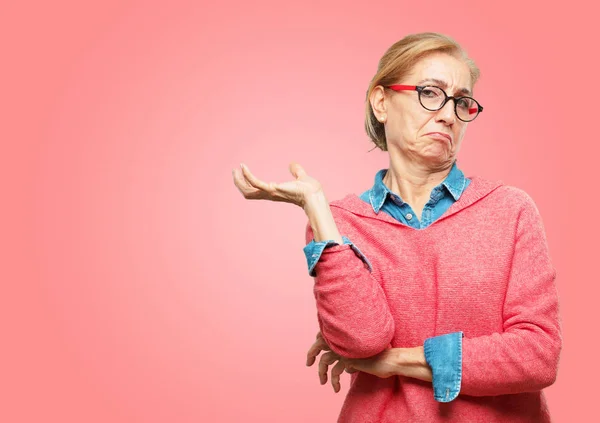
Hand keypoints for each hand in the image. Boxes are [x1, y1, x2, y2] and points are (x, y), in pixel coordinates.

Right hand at [232, 162, 323, 207]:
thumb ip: (296, 171)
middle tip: (234, 171)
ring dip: (239, 180)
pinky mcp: (272, 189)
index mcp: (274, 192)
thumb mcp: (301, 177)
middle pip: (247, 193)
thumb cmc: (310, 189)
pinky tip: (243, 167)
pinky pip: (255, 183)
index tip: (242, 173)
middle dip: (239, 183)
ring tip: (235, 170)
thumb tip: (293, 164)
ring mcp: (270, 192)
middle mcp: (270, 194)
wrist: (314, 194)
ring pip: (247, 190)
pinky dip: (247, 175)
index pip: (255, 191)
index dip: (247, 184)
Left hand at [306, 332, 431, 392]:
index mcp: (346, 336)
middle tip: (308, 363)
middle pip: (319, 344)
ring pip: (324, 360)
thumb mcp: (363, 357)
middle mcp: (343, 340)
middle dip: (311, 354)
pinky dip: (333, 381)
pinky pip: (335, 372)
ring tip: (323, 382)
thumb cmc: (381, 358)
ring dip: (322, 373)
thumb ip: (353, 358)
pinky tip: (336, 388)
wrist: (391, 359)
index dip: (318, 342)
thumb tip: (346, 369)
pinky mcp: (348, 360)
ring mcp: (345, 349)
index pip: (325, 334)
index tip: (317, 352)